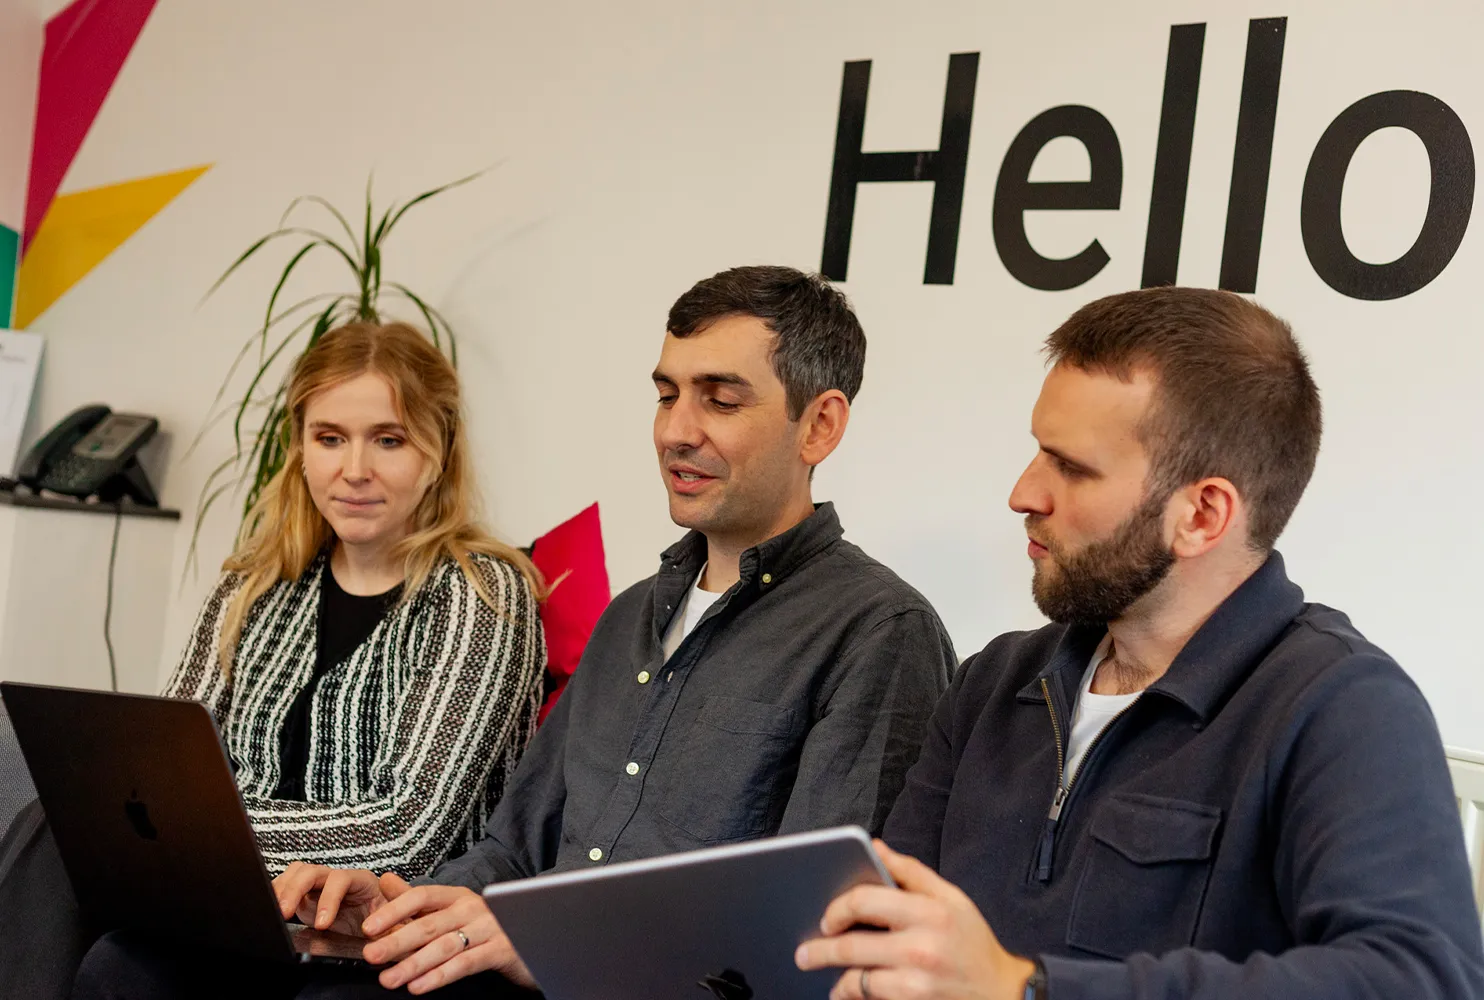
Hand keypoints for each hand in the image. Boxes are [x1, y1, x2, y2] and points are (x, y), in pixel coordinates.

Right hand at [273, 862, 386, 936]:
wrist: (379, 927)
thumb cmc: (388, 924)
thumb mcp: (395, 926)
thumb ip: (390, 928)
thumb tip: (377, 936)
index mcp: (363, 881)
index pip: (341, 880)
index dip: (328, 899)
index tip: (321, 925)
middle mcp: (339, 879)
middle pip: (312, 871)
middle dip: (296, 889)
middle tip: (284, 912)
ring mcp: (320, 885)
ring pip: (297, 874)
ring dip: (283, 889)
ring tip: (273, 909)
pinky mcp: (306, 896)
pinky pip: (287, 885)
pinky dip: (276, 893)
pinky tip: (269, 906)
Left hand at [360, 873, 537, 993]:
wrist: (535, 938)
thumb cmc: (485, 927)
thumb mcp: (450, 909)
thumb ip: (416, 898)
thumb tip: (386, 880)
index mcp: (458, 895)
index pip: (422, 895)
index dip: (394, 910)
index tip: (368, 928)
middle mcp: (473, 908)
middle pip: (429, 923)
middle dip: (397, 940)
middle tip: (370, 955)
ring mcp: (489, 928)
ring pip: (445, 946)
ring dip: (414, 964)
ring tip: (388, 979)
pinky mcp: (500, 950)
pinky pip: (466, 963)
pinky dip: (440, 975)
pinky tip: (419, 986)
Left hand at [795, 840, 1035, 999]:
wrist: (1004, 992)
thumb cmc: (973, 942)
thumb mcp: (951, 898)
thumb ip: (910, 872)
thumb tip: (875, 846)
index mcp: (928, 911)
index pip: (865, 901)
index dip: (837, 909)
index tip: (826, 919)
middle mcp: (921, 947)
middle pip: (852, 947)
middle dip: (820, 951)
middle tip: (804, 953)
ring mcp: (916, 983)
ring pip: (857, 982)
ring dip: (837, 981)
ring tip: (831, 981)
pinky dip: (856, 999)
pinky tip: (850, 995)